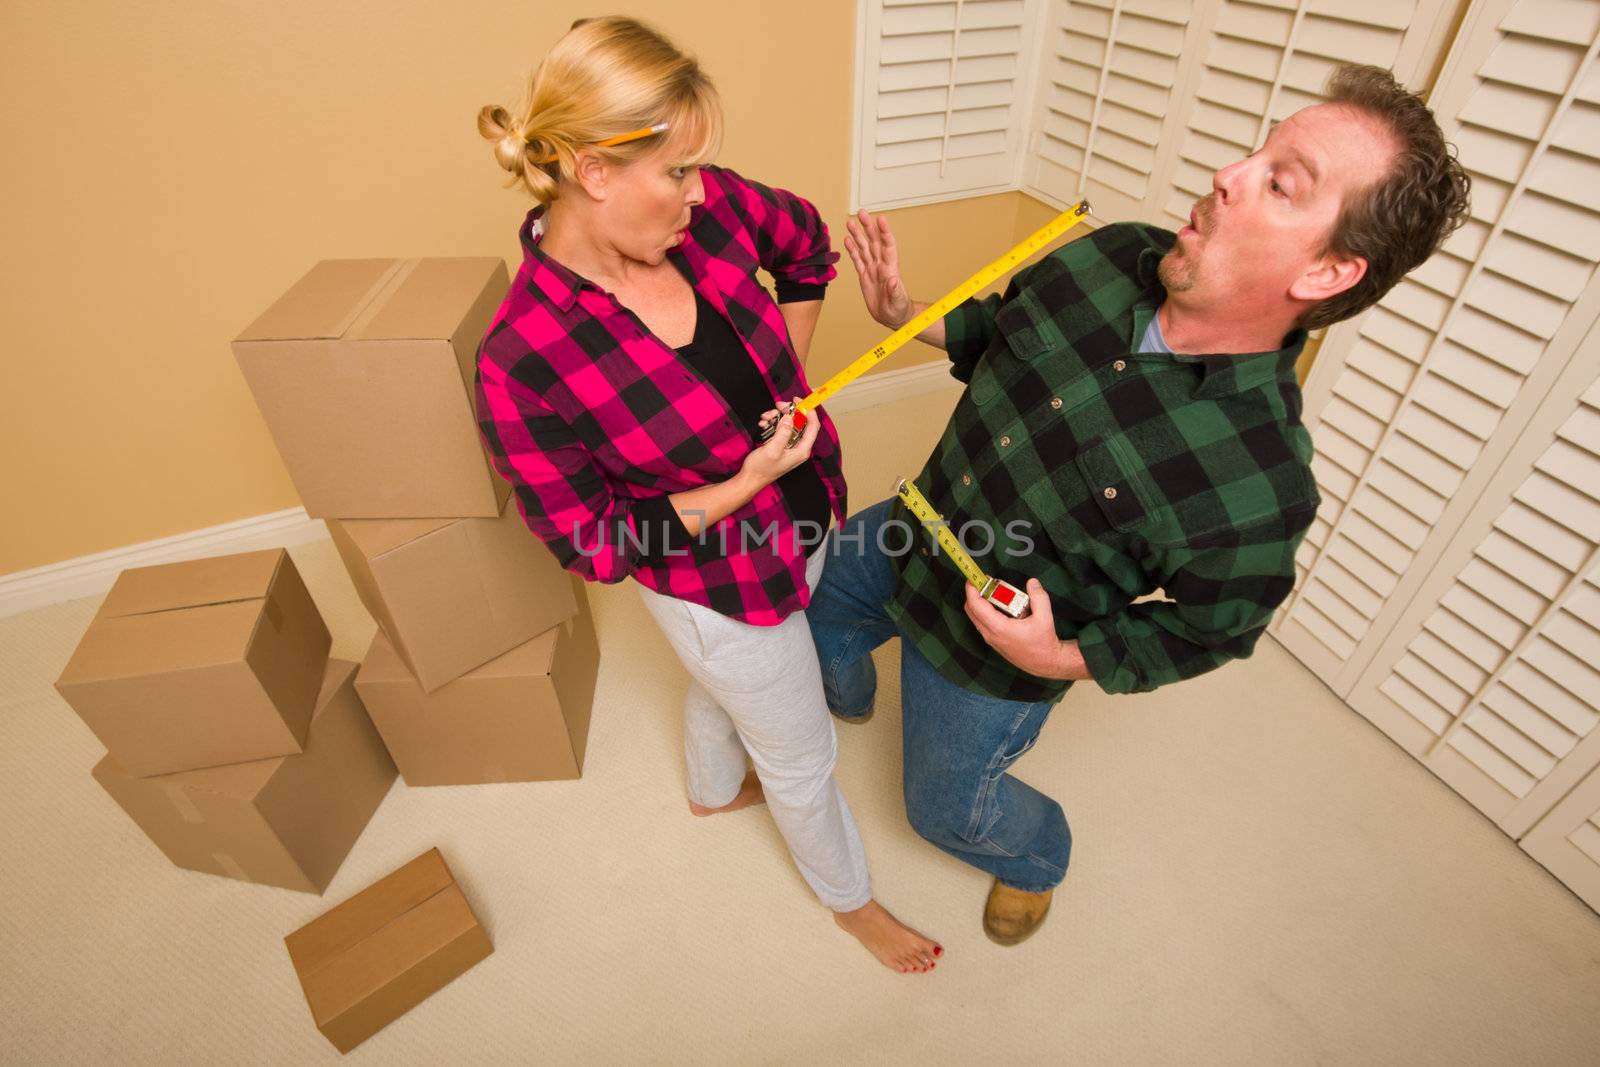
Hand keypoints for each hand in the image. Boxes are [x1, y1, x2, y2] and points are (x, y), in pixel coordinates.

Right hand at [741, 402, 819, 488]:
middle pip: (800, 422)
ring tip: (765, 418)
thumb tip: (790, 417)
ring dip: (777, 417)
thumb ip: (783, 433)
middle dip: (788, 412)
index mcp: (801, 450)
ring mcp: (789, 445)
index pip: (813, 426)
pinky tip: (763, 424)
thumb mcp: (773, 449)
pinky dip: (772, 423)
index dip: (808, 411)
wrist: (750, 478)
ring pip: (788, 423)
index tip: (799, 401)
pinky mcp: (781, 444)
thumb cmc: (761, 469)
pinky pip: (780, 428)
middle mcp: (798, 447)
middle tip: (778, 405)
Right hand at [844, 208, 912, 329]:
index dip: (884, 232)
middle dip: (868, 227)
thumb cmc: (898, 309)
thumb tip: (893, 280)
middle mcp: (881, 265)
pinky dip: (852, 250)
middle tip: (861, 213)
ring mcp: (872, 269)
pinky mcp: (865, 276)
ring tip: (850, 222)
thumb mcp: (898, 302)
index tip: (880, 219)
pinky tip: (847, 239)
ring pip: (864, 248)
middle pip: (874, 242)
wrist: (893, 316)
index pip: (888, 246)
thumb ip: (896, 291)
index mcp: (890, 269)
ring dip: (858, 235)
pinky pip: (857, 260)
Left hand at [963, 578, 1075, 679]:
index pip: (976, 606)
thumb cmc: (1044, 642)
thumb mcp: (1045, 617)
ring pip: (975, 617)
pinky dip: (984, 611)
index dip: (972, 589)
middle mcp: (991, 634)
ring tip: (994, 592)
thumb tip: (1032, 582)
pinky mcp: (993, 642)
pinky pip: (982, 623)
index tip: (974, 577)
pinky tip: (1000, 605)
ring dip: (979, 602)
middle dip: (974, 593)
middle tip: (986, 582)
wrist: (1045, 663)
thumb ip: (1039, 597)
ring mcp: (990, 639)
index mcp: (1000, 628)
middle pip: (971, 610)